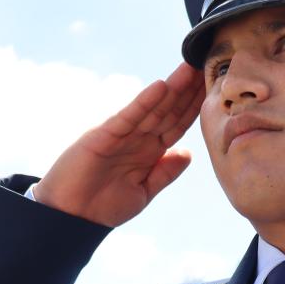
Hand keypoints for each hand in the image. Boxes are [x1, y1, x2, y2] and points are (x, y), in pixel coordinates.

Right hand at [32, 62, 203, 226]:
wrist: (71, 217)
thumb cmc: (103, 207)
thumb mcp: (143, 192)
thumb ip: (165, 172)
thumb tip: (189, 153)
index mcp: (149, 152)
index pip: (177, 125)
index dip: (194, 108)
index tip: (213, 90)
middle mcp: (137, 139)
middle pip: (168, 110)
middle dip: (187, 91)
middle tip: (206, 66)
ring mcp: (121, 135)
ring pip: (152, 108)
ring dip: (171, 88)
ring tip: (188, 68)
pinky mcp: (103, 135)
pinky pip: (128, 117)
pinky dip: (143, 102)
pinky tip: (159, 87)